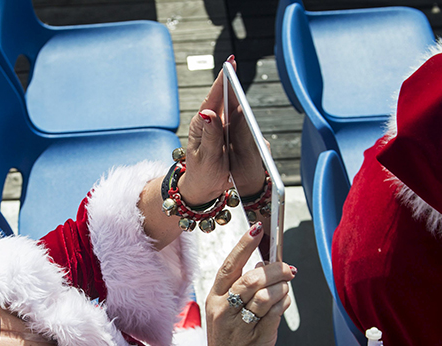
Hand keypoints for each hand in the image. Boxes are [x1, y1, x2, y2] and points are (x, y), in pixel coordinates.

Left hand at [177, 57, 268, 204]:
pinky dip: (234, 105)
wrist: (201, 188)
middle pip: (219, 97)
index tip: (228, 65)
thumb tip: (208, 113)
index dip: (222, 81)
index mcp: (201, 126)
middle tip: (233, 62)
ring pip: (224, 105)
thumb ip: (210, 135)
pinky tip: (240, 98)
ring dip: (232, 91)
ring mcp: (212, 127)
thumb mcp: (208, 157)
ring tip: (235, 73)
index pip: (212, 99)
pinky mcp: (218, 132)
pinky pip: (228, 116)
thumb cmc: (203, 175)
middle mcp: (205, 123)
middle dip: (227, 80)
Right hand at [202, 222, 294, 345]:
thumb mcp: (228, 313)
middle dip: (274, 269)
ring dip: (281, 287)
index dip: (245, 245)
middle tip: (289, 268)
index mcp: (214, 299)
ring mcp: (239, 327)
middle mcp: (223, 311)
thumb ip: (244, 289)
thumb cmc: (230, 343)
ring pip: (265, 296)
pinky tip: (284, 302)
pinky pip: (274, 314)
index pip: (230, 266)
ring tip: (286, 287)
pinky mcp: (256, 341)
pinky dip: (283, 303)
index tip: (258, 228)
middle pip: (251, 279)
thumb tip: (265, 265)